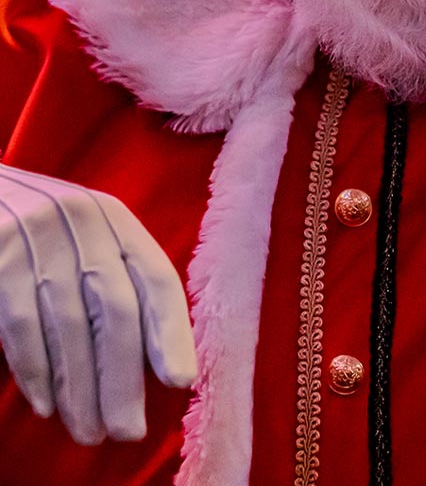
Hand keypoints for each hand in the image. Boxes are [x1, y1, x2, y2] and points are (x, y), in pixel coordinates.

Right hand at [0, 164, 196, 443]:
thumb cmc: (38, 225)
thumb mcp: (85, 231)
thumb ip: (116, 274)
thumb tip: (157, 352)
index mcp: (114, 217)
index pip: (156, 276)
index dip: (171, 329)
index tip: (181, 380)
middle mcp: (82, 223)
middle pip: (115, 310)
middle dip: (124, 377)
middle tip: (128, 430)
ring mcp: (36, 239)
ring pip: (70, 326)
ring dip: (81, 388)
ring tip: (90, 431)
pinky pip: (22, 326)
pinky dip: (38, 371)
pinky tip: (49, 406)